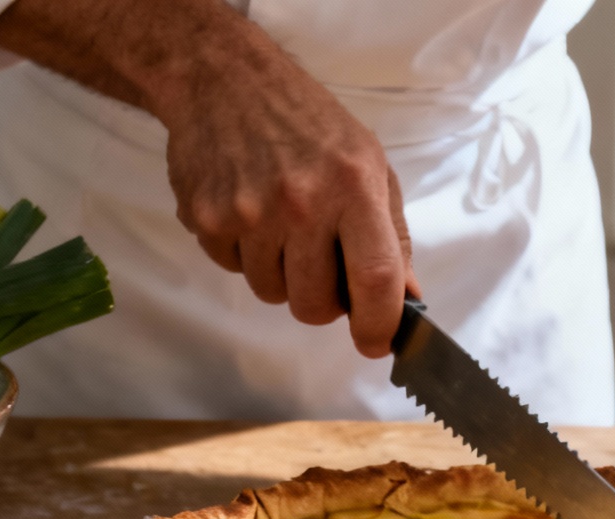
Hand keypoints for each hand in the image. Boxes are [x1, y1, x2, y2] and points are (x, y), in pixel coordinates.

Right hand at [0, 0, 414, 354]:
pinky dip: (243, 254)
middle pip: (315, 305)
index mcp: (353, 187)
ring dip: (280, 274)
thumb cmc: (308, 123)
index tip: (376, 341)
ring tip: (280, 225)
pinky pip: (233, 270)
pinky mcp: (206, 218)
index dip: (380, 324)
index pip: (376, 278)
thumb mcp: (369, 164)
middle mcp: (301, 203)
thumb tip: (407, 298)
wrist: (224, 80)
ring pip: (271, 294)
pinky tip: (248, 210)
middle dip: (323, 302)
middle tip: (320, 267)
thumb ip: (391, 234)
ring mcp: (249, 213)